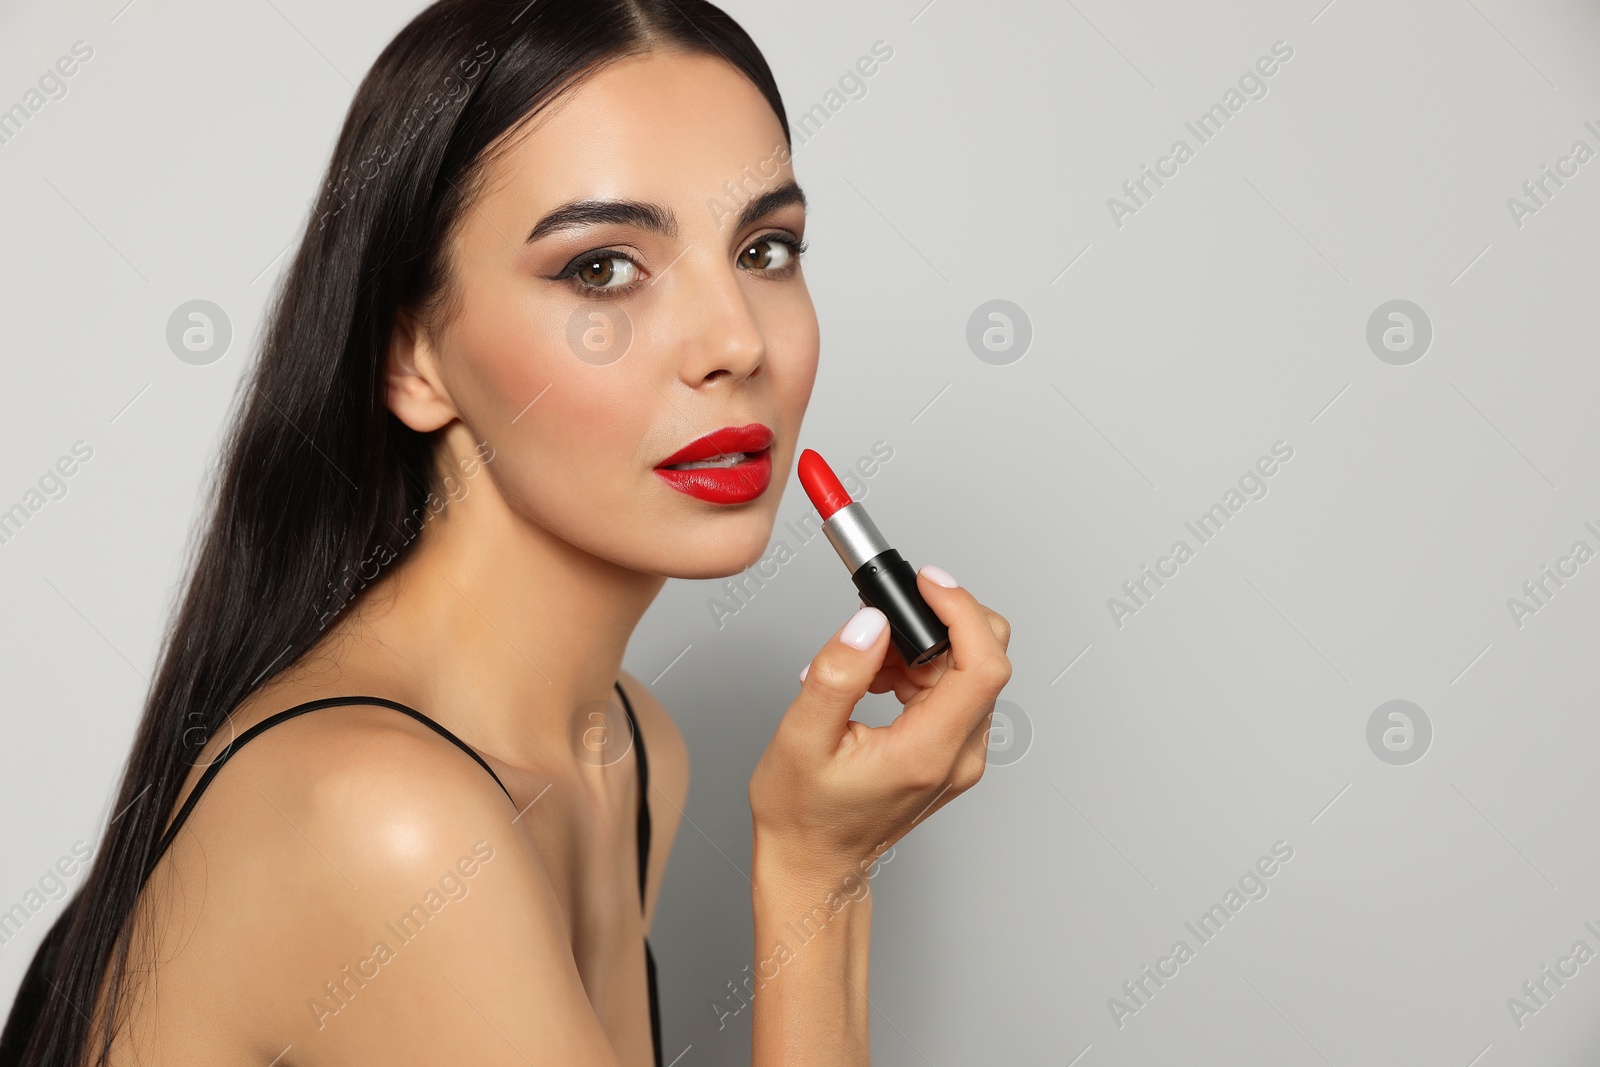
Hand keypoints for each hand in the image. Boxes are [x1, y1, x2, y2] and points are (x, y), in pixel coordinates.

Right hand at [748, 567, 1011, 890]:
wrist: (815, 864)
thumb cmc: (803, 815)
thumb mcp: (802, 738)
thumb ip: (838, 675)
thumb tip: (871, 623)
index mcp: (929, 753)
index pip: (984, 665)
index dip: (962, 610)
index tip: (926, 583)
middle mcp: (960, 756)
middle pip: (985, 659)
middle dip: (937, 624)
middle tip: (880, 625)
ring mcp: (962, 757)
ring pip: (968, 670)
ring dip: (920, 649)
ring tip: (864, 667)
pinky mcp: (952, 753)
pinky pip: (953, 690)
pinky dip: (918, 669)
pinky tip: (876, 681)